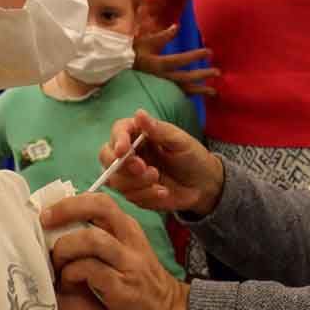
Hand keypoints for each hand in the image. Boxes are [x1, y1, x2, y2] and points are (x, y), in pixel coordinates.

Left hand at [43, 192, 188, 309]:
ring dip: (66, 247)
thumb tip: (60, 226)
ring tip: (55, 260)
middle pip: (99, 209)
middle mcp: (130, 240)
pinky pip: (90, 271)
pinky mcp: (122, 287)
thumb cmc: (137, 280)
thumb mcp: (125, 251)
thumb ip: (100, 237)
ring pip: (92, 239)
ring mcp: (128, 263)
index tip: (47, 213)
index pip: (100, 201)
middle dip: (66, 210)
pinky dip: (71, 273)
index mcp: (128, 228)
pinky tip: (67, 281)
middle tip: (44, 223)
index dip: (70, 202)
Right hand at [101, 110, 223, 215]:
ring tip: (158, 180)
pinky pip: (129, 197)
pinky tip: (163, 192)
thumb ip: (159, 130)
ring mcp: (129, 174)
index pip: (118, 131)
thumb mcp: (180, 141)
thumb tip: (139, 113)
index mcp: (138, 134)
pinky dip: (146, 195)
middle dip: (122, 164)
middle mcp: (129, 153)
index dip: (117, 140)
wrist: (203, 185)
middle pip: (106, 156)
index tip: (123, 149)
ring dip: (136, 182)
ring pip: (115, 180)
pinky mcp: (134, 193)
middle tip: (142, 167)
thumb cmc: (192, 156)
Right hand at [134, 24, 218, 96]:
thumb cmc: (131, 53)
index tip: (209, 52)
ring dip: (199, 90)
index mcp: (158, 63)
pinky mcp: (159, 92)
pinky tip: (198, 96)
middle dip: (202, 75)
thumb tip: (177, 26)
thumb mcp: (146, 42)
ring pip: (183, 91)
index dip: (196, 56)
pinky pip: (177, 96)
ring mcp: (161, 87)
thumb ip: (163, 36)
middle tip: (217, 72)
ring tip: (214, 92)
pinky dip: (188, 96)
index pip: (181, 60)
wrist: (116, 68)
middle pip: (186, 78)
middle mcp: (161, 77)